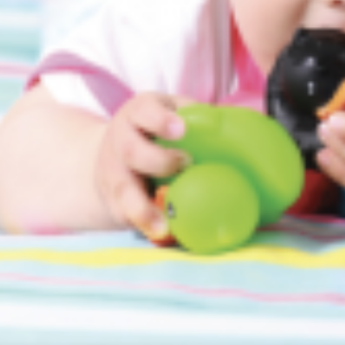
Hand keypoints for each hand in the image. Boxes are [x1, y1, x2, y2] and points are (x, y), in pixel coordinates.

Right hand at [95, 93, 192, 238]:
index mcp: (138, 113)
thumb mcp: (171, 110)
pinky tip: (158, 234)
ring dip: (143, 209)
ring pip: (123, 190)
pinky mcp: (112, 199)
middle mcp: (120, 140)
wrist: (111, 150)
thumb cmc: (154, 127)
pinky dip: (141, 225)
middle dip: (159, 161)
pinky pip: (122, 214)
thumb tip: (233, 123)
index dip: (161, 120)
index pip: (144, 111)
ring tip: (163, 225)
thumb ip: (196, 115)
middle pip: (131, 151)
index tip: (181, 130)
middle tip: (186, 164)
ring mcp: (112, 172)